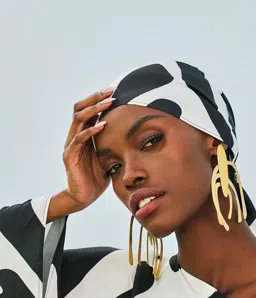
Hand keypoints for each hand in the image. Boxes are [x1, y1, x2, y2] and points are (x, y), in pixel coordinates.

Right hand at [62, 87, 114, 207]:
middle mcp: (75, 136)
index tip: (115, 91)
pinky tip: (103, 125)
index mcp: (84, 134)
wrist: (84, 197)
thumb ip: (113, 143)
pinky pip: (79, 139)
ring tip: (108, 103)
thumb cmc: (97, 177)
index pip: (88, 110)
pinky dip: (91, 131)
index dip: (99, 99)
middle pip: (80, 108)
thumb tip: (134, 133)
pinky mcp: (69, 156)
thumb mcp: (108, 156)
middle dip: (96, 98)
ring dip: (95, 109)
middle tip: (111, 91)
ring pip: (79, 119)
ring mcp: (71, 145)